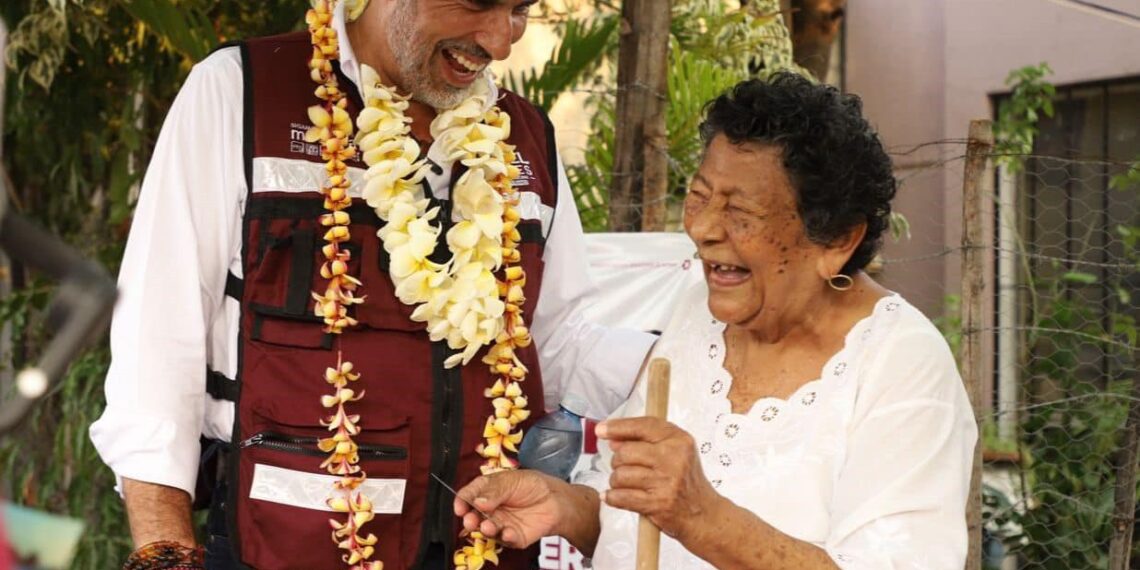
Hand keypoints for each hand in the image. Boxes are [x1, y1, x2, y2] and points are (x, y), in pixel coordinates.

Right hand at [454, 470, 566, 548]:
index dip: (462, 502)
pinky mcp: (512, 537)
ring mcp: (500, 524)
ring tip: (487, 526)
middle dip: (470, 519)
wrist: (556, 499)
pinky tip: (508, 531)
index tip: (460, 507)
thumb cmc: (532, 485)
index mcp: (486, 492)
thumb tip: (477, 502)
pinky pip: (505, 540)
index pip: (468, 496)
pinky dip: (505, 537)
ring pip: (487, 530)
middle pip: (473, 516)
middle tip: (470, 520)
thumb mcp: (511, 480)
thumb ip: (494, 491)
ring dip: (485, 529)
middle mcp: (490, 510)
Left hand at [598, 417, 721, 541]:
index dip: (618, 427)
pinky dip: (612, 497)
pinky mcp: (657, 503)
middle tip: (626, 468)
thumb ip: (646, 441)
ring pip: (620, 475)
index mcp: (679, 440)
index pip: (643, 426)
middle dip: (618, 461)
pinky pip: (620, 497)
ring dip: (617, 481)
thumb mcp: (675, 452)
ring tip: (628, 485)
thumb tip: (613, 439)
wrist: (702, 513)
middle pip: (625, 452)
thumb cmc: (685, 480)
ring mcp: (666, 481)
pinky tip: (615, 496)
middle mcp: (674, 458)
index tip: (601, 430)